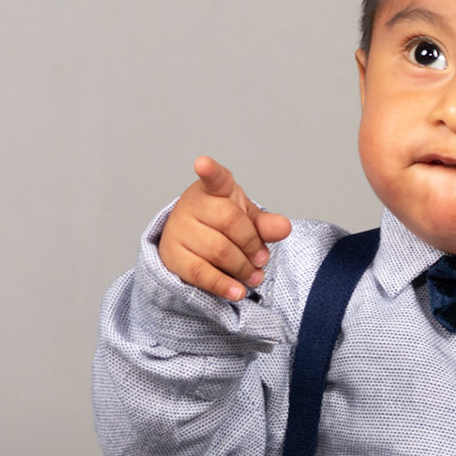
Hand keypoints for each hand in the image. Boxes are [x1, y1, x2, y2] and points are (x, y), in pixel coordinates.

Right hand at [156, 156, 292, 300]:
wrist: (192, 246)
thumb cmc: (222, 227)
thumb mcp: (247, 221)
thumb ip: (265, 224)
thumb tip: (284, 227)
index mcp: (213, 189)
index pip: (214, 178)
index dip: (210, 170)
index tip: (203, 164)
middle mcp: (192, 205)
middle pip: (230, 222)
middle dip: (252, 245)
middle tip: (262, 260)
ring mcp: (179, 229)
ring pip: (218, 250)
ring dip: (242, 268)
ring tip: (255, 277)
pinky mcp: (172, 255)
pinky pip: (200, 272)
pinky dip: (222, 284)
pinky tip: (237, 291)